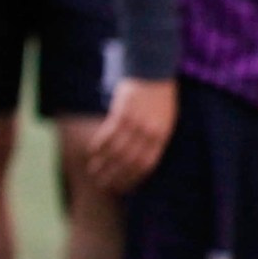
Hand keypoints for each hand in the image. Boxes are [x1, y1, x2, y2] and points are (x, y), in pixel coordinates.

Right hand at [88, 78, 178, 193]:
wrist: (154, 70)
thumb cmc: (159, 96)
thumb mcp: (165, 119)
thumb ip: (154, 138)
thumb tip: (140, 158)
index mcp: (163, 136)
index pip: (147, 165)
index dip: (133, 178)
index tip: (123, 188)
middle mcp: (150, 132)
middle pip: (131, 161)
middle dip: (116, 175)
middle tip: (104, 184)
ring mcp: (137, 122)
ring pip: (117, 150)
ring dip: (104, 163)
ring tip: (94, 171)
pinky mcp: (123, 112)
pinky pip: (108, 134)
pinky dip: (99, 145)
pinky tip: (92, 152)